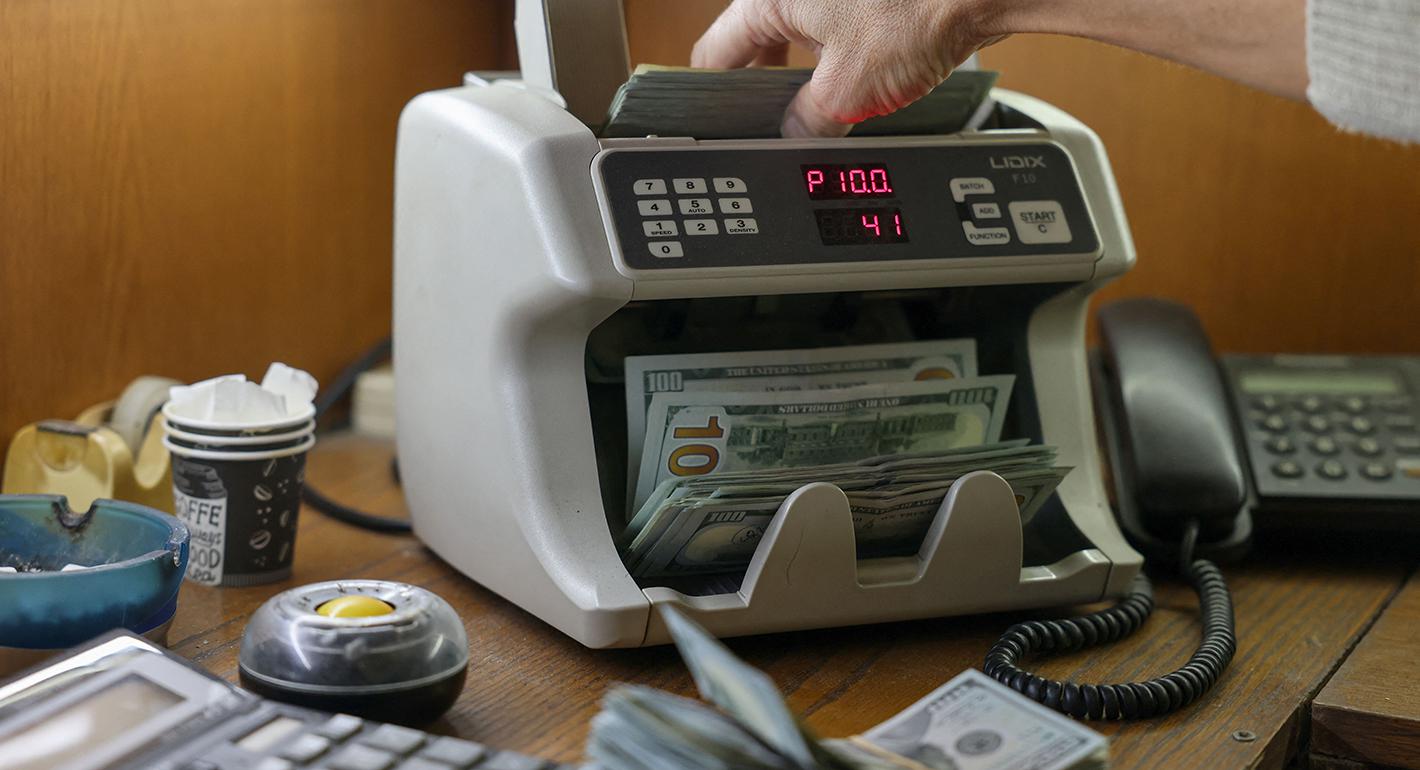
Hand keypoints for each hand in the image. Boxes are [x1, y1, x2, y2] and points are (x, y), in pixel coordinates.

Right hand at [691, 0, 1005, 136]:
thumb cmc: (918, 9)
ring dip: (805, 75)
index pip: (717, 54)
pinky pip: (834, 30)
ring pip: (798, 38)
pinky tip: (858, 85)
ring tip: (823, 109)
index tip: (724, 125)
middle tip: (777, 126)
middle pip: (756, 44)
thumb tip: (797, 135)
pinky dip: (837, 58)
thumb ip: (808, 122)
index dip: (718, 98)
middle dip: (766, 87)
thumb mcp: (847, 92)